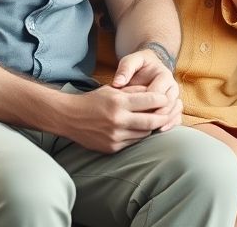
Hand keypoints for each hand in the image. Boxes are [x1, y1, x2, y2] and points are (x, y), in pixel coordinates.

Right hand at [61, 85, 180, 153]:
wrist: (69, 117)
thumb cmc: (93, 100)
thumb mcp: (114, 90)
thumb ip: (135, 91)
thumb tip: (157, 94)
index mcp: (119, 103)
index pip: (151, 101)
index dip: (162, 99)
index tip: (165, 98)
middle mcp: (118, 120)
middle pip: (152, 121)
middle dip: (163, 116)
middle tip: (167, 113)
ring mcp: (115, 136)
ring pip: (145, 134)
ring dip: (151, 127)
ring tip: (152, 120)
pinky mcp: (112, 148)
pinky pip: (133, 142)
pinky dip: (138, 135)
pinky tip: (137, 129)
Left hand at [111, 47, 182, 131]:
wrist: (149, 66)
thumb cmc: (139, 65)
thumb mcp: (131, 61)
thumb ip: (125, 69)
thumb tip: (117, 83)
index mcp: (164, 75)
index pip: (158, 93)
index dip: (147, 104)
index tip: (134, 111)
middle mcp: (172, 87)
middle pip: (168, 104)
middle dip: (156, 114)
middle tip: (141, 124)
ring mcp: (174, 97)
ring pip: (175, 111)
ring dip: (164, 121)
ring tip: (152, 130)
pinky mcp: (173, 106)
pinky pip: (176, 117)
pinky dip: (170, 124)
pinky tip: (159, 131)